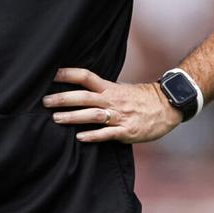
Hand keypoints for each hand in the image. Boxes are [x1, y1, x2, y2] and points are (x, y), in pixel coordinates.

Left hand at [43, 66, 181, 143]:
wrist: (168, 106)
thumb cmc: (144, 99)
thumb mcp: (123, 89)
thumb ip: (104, 91)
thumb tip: (84, 91)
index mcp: (110, 88)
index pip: (86, 77)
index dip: (68, 74)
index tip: (51, 74)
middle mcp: (112, 100)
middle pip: (83, 96)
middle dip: (63, 99)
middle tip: (45, 101)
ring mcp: (119, 116)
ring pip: (92, 115)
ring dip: (72, 117)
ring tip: (56, 119)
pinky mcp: (127, 131)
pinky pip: (107, 134)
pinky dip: (93, 135)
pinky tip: (79, 138)